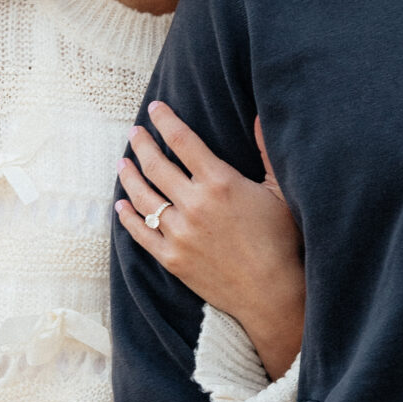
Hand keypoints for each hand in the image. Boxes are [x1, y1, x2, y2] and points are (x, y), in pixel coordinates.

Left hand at [117, 105, 305, 380]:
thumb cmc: (281, 240)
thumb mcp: (280, 191)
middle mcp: (193, 204)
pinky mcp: (171, 258)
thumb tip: (260, 116)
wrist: (271, 293)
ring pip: (143, 197)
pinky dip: (128, 217)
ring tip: (123, 163)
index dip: (166, 120)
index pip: (183, 141)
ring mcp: (179, 233)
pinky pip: (141, 233)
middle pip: (156, 166)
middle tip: (135, 132)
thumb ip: (266, 151)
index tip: (155, 109)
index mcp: (219, 182)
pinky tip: (121, 206)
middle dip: (142, 144)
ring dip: (129, 176)